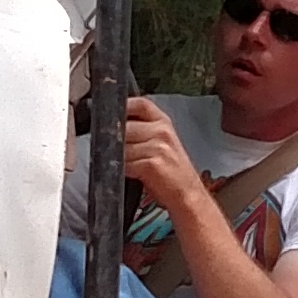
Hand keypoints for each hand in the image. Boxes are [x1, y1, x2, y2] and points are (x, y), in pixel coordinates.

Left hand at [118, 94, 217, 240]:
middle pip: (124, 126)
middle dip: (114, 140)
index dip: (123, 107)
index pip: (140, 103)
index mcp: (163, 122)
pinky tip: (131, 174)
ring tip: (127, 165)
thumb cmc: (171, 170)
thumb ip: (141, 129)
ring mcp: (158, 147)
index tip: (110, 115)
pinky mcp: (152, 164)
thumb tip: (112, 126)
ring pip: (122, 147)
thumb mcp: (161, 142)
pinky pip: (126, 163)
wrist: (187, 193)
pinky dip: (123, 170)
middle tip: (114, 150)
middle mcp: (162, 131)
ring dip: (117, 158)